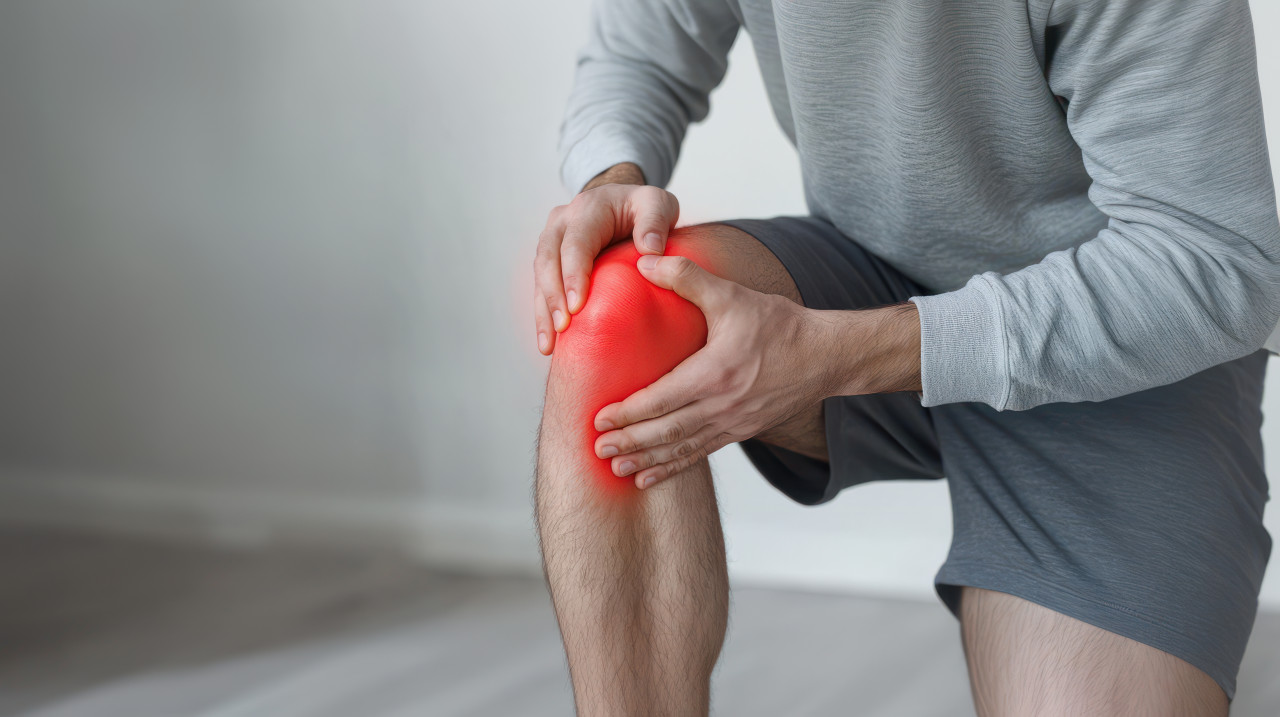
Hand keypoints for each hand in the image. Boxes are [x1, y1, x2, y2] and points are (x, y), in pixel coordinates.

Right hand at [533, 164, 679, 354]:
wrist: (623, 204)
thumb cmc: (644, 208)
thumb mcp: (658, 204)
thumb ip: (656, 221)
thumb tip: (651, 251)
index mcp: (588, 209)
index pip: (575, 243)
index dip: (573, 273)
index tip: (577, 305)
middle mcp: (562, 223)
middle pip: (547, 260)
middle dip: (552, 296)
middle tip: (563, 327)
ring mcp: (552, 242)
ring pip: (539, 277)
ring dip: (543, 311)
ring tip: (549, 344)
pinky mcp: (551, 261)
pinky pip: (541, 289)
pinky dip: (543, 315)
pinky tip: (548, 344)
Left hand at [592, 255, 921, 488]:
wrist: (826, 356)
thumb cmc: (780, 325)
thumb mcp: (732, 295)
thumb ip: (686, 277)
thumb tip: (644, 261)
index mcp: (715, 373)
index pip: (661, 399)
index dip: (627, 413)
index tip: (597, 419)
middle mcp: (722, 406)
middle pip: (665, 431)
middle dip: (628, 442)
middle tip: (596, 449)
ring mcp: (732, 424)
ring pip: (680, 449)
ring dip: (645, 461)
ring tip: (614, 469)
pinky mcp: (740, 432)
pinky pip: (699, 454)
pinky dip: (671, 467)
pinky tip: (648, 476)